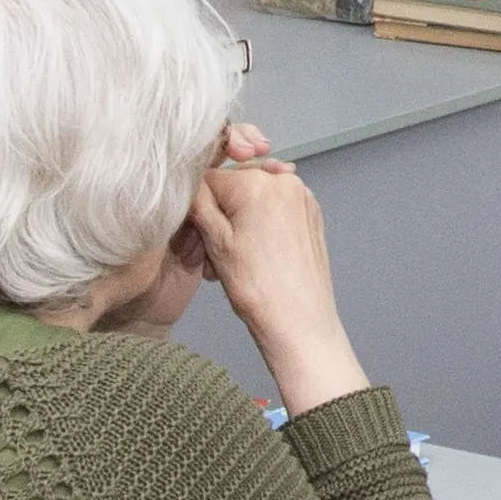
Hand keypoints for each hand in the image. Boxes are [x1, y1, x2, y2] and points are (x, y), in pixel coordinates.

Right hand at [186, 130, 366, 400]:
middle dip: (220, 215)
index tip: (196, 235)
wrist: (299, 321)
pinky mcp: (311, 215)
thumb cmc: (258, 288)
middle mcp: (284, 181)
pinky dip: (261, 226)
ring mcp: (302, 198)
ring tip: (232, 260)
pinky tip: (254, 256)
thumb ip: (198, 203)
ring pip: (254, 199)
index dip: (197, 207)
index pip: (210, 178)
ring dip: (239, 222)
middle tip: (211, 253)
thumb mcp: (215, 242)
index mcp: (257, 182)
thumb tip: (189, 182)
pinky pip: (275, 209)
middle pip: (234, 187)